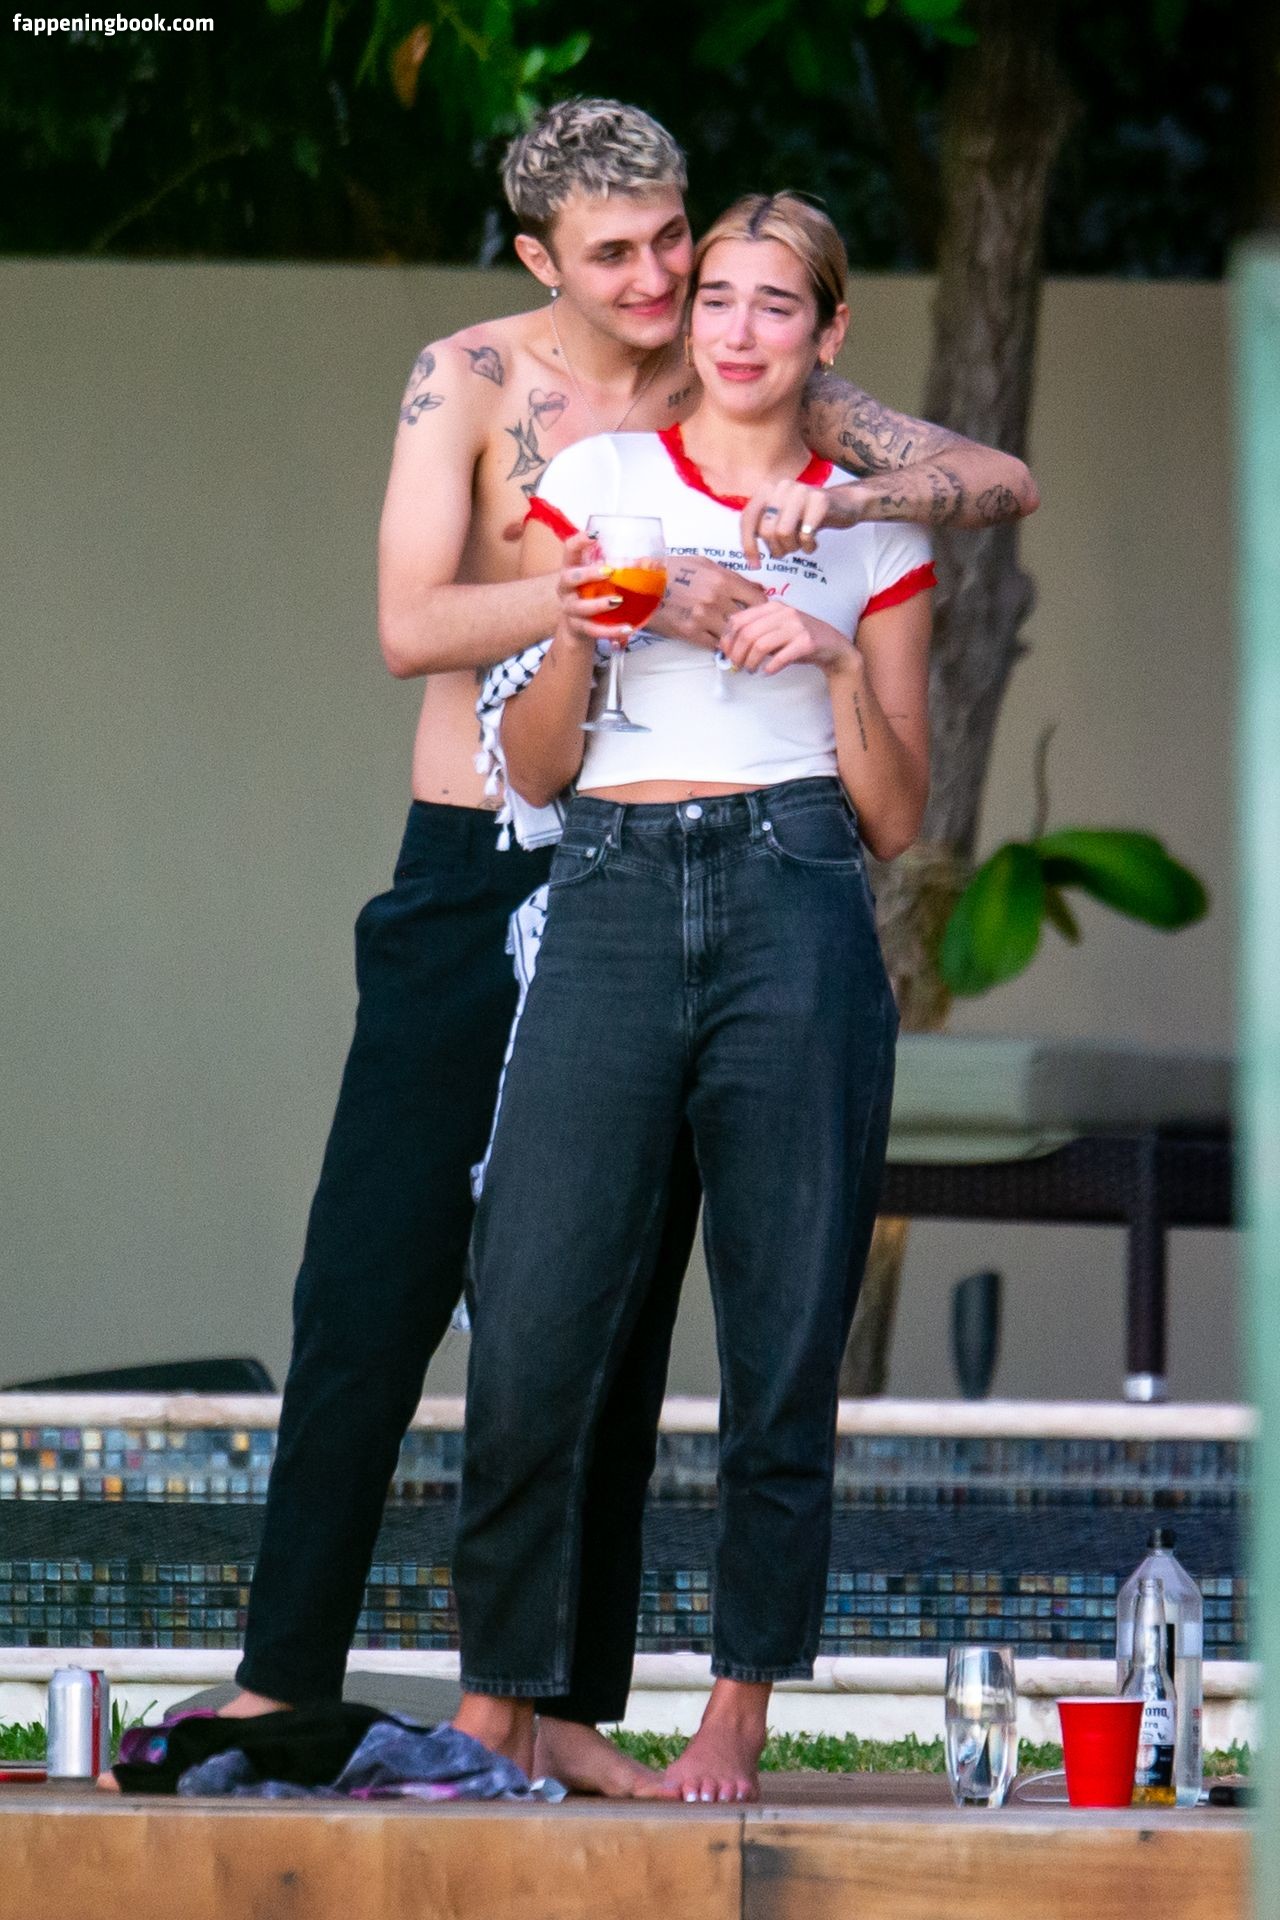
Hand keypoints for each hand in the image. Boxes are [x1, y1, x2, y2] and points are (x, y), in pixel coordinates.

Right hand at [554, 531, 631, 649]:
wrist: (577, 626)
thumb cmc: (592, 594)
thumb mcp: (601, 579)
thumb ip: (620, 569)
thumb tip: (653, 563)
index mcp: (571, 569)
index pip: (569, 550)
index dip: (579, 541)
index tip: (595, 535)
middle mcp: (566, 588)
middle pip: (570, 578)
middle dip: (588, 574)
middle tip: (609, 571)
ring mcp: (569, 609)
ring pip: (580, 607)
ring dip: (599, 603)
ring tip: (618, 601)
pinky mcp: (578, 628)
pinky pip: (593, 630)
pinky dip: (610, 630)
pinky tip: (627, 628)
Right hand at [647, 552, 765, 651]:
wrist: (641, 584)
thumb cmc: (673, 570)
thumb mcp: (704, 564)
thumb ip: (732, 576)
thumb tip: (757, 588)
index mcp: (723, 579)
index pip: (758, 600)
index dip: (764, 609)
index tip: (763, 614)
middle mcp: (716, 599)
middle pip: (749, 621)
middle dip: (754, 627)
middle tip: (758, 632)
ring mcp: (703, 618)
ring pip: (733, 636)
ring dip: (737, 640)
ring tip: (742, 642)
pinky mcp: (690, 633)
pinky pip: (714, 645)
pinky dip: (719, 645)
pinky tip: (720, 642)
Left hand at [721, 601, 857, 678]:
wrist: (833, 646)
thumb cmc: (800, 639)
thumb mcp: (776, 629)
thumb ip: (756, 632)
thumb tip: (728, 647)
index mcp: (772, 607)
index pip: (738, 619)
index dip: (727, 639)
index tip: (726, 653)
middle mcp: (783, 612)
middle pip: (747, 634)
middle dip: (737, 654)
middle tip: (737, 666)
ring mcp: (796, 626)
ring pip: (760, 645)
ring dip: (751, 663)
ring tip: (751, 670)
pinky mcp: (807, 642)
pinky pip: (781, 657)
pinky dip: (770, 668)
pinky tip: (768, 672)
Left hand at [740, 479, 871, 564]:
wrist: (843, 503)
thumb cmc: (807, 516)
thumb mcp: (781, 519)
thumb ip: (762, 528)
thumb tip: (750, 556)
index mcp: (768, 490)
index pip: (747, 519)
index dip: (748, 545)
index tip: (755, 565)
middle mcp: (782, 487)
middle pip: (766, 530)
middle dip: (776, 549)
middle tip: (787, 551)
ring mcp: (802, 491)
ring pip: (783, 533)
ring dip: (792, 547)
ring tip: (801, 545)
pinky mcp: (820, 501)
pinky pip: (805, 534)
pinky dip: (808, 546)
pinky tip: (813, 543)